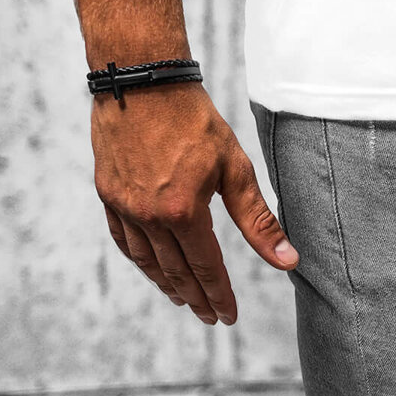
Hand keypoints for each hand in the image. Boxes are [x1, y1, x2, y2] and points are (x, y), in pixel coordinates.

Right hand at [91, 83, 298, 324]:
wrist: (140, 77)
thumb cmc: (193, 118)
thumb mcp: (234, 168)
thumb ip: (259, 220)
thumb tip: (288, 261)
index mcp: (183, 212)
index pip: (206, 269)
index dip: (220, 297)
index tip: (229, 317)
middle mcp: (149, 216)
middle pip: (177, 272)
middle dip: (197, 299)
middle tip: (211, 318)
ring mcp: (124, 207)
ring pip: (147, 261)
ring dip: (167, 285)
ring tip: (184, 300)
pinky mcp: (108, 193)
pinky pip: (123, 240)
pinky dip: (140, 260)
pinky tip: (152, 269)